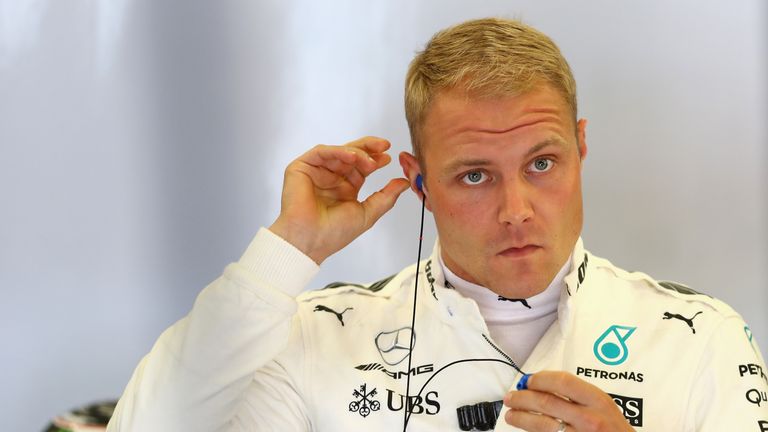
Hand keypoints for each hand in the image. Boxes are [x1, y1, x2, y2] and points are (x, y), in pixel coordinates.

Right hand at [269, 136, 409, 263]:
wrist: (310, 241)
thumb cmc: (333, 233)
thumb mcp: (367, 213)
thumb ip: (386, 197)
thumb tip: (404, 183)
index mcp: (345, 188)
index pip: (361, 167)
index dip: (375, 159)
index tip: (388, 156)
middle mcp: (331, 178)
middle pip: (351, 155)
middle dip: (368, 149)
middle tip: (383, 146)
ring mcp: (316, 172)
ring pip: (338, 152)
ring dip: (356, 152)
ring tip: (369, 160)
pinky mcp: (301, 168)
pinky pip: (321, 153)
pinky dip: (337, 151)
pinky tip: (352, 156)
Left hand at [504, 371, 634, 431]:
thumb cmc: (613, 428)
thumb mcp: (603, 404)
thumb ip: (577, 394)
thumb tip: (542, 385)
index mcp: (597, 400)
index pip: (562, 382)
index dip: (540, 379)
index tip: (527, 381)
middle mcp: (589, 418)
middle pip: (546, 402)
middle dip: (522, 399)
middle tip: (510, 398)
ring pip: (542, 425)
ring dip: (521, 418)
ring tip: (510, 415)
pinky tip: (525, 429)